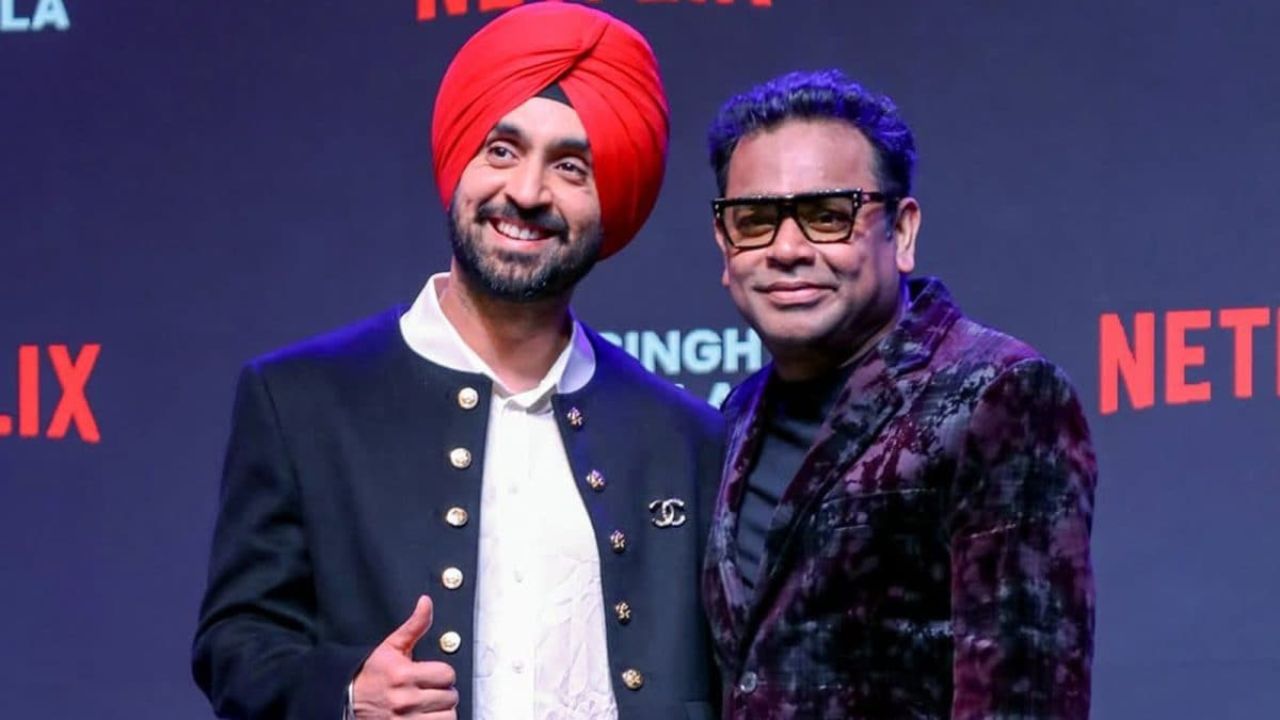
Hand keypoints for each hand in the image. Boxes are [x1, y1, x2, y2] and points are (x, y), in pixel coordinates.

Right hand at [352, 595, 458, 718]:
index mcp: (403, 674)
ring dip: (442, 711)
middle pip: (450, 696)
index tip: (433, 675)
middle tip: (429, 691)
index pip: (447, 674)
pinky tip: (426, 716)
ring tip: (429, 706)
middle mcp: (405, 699)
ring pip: (448, 716)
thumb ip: (414, 626)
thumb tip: (426, 602)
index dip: (443, 674)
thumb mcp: (391, 647)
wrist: (347, 701)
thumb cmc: (371, 674)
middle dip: (444, 693)